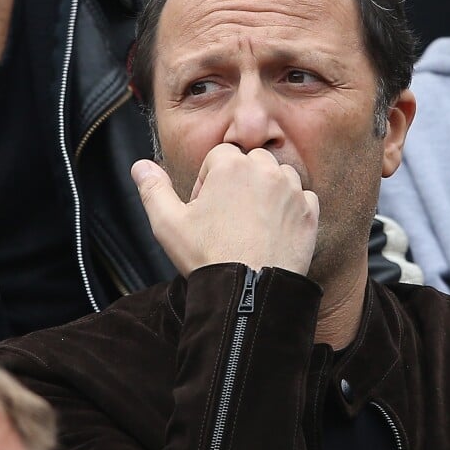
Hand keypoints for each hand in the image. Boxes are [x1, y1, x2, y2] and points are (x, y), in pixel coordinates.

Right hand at [131, 144, 318, 277]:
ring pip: (279, 175)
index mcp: (231, 166)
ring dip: (268, 189)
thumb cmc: (207, 257)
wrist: (249, 292)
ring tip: (252, 221)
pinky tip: (275, 229)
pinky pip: (303, 196)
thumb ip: (153, 189)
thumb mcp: (168, 224)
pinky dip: (291, 207)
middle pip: (251, 160)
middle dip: (240, 180)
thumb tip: (140, 165)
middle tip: (229, 215)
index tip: (207, 208)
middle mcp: (265, 171)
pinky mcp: (309, 212)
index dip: (209, 181)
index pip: (219, 156)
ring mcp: (291, 191)